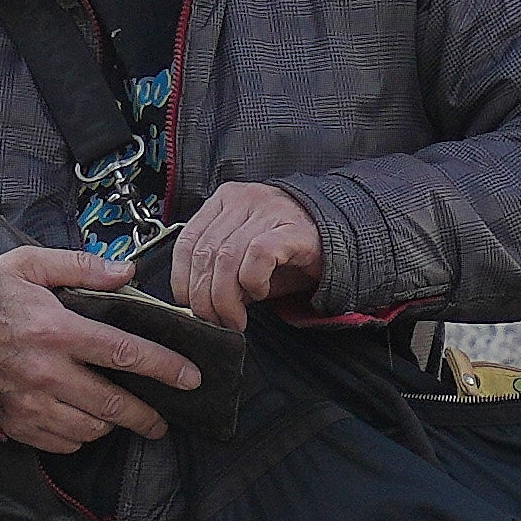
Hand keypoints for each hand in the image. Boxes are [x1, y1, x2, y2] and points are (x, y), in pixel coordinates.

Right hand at [0, 246, 197, 454]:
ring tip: (123, 416)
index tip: (189, 377)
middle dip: (147, 415)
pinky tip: (86, 421)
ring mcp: (32, 404)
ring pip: (91, 429)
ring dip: (114, 425)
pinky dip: (81, 436)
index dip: (163, 367)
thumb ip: (82, 267)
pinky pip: (64, 442)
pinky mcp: (19, 425)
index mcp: (56, 331)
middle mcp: (46, 373)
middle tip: (164, 419)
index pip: (124, 353)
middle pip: (114, 404)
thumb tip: (127, 273)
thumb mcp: (30, 265)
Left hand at [168, 181, 322, 336]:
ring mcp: (267, 210)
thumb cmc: (288, 251)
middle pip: (205, 253)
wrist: (339, 239)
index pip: (187, 241)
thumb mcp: (244, 258)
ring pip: (226, 258)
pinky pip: (258, 256)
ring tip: (235, 318)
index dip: (182, 279)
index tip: (189, 306)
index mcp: (224, 201)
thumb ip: (218, 271)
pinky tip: (261, 291)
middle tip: (215, 321)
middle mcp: (243, 200)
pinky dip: (253, 281)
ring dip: (226, 298)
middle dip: (204, 297)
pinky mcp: (291, 228)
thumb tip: (196, 302)